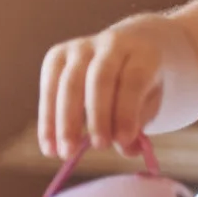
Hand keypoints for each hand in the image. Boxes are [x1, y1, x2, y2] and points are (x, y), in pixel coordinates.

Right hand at [38, 14, 184, 159]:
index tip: (124, 141)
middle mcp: (111, 43)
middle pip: (100, 78)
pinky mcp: (57, 56)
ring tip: (66, 153)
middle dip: (98, 116)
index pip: (134, 79)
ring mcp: (81, 46)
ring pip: (69, 83)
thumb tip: (127, 148)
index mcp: (142, 52)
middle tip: (99, 147)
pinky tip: (49, 146)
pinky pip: (48, 88)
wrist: (129, 49)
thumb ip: (138, 123)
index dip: (127, 111)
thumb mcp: (149, 102)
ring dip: (66, 122)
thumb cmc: (141, 85)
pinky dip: (47, 120)